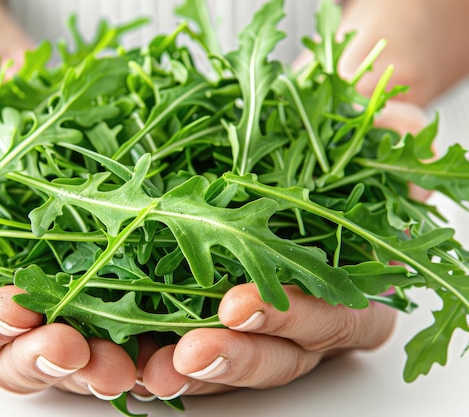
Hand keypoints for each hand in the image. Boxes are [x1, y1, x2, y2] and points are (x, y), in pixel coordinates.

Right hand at [0, 103, 138, 399]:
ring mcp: (75, 304)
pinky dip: (149, 338)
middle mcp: (21, 308)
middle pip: (23, 357)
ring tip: (122, 363)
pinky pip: (139, 325)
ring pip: (81, 356)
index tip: (12, 307)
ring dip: (98, 366)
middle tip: (70, 347)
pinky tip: (165, 339)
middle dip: (44, 357)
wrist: (36, 119)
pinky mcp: (126, 291)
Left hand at [138, 82, 430, 400]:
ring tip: (148, 370)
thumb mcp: (347, 135)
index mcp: (347, 288)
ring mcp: (252, 329)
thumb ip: (380, 136)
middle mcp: (300, 321)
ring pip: (226, 365)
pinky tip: (124, 354)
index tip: (239, 302)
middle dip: (233, 356)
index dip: (291, 315)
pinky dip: (155, 356)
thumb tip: (406, 130)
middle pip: (276, 357)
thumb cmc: (309, 149)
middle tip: (188, 350)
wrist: (269, 153)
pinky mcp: (204, 323)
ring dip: (188, 372)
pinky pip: (184, 351)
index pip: (331, 317)